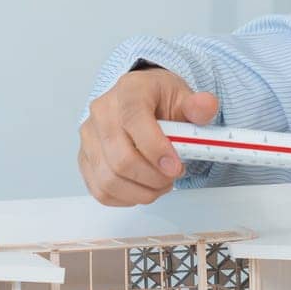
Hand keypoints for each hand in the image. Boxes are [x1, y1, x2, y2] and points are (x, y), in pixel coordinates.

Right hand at [78, 68, 218, 206]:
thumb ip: (198, 106)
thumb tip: (205, 105)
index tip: (175, 166)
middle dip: (153, 177)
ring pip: (109, 179)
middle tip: (173, 176)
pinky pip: (100, 189)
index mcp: (129, 92)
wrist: (142, 100)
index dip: (156, 149)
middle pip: (121, 158)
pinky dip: (126, 197)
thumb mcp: (184, 96)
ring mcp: (90, 137)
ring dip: (142, 191)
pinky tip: (144, 189)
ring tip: (162, 184)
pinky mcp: (85, 159)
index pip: (134, 120)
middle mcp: (102, 113)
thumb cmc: (160, 100)